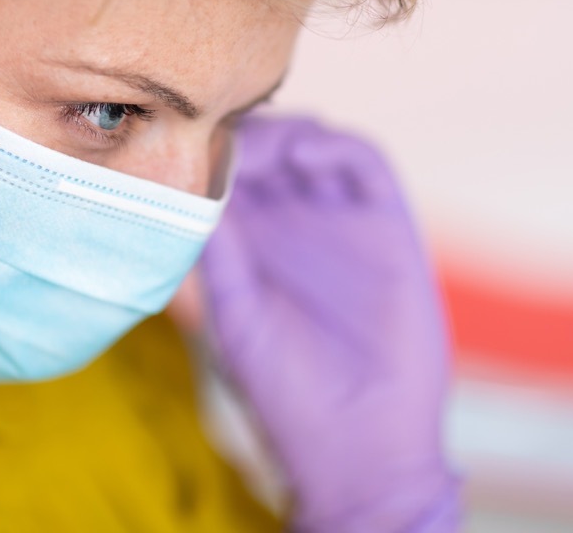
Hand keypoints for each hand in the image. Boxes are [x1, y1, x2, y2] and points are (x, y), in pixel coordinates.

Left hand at [200, 117, 460, 532]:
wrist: (358, 441)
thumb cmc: (284, 388)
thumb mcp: (234, 314)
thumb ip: (217, 255)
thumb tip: (187, 191)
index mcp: (254, 239)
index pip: (230, 170)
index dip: (210, 149)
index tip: (186, 144)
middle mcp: (297, 221)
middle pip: (271, 146)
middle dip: (245, 131)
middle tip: (220, 131)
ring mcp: (342, 219)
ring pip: (314, 145)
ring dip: (286, 131)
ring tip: (257, 144)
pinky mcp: (387, 225)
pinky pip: (366, 166)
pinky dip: (335, 146)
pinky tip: (303, 149)